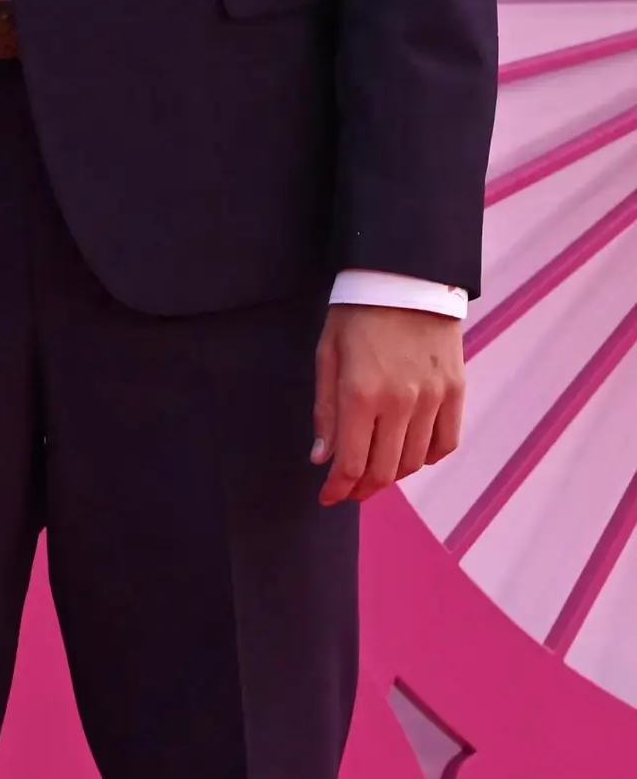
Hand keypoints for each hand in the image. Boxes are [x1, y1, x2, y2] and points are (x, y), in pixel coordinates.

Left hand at [312, 302, 466, 506]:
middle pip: (384, 469)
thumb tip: (322, 458)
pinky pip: (445, 443)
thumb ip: (325, 410)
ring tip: (374, 470)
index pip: (351, 462)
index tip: (328, 498)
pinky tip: (408, 453)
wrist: (405, 280)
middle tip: (348, 490)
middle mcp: (401, 403)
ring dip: (392, 473)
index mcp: (361, 394)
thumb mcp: (327, 356)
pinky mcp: (456, 392)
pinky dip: (426, 457)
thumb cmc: (355, 315)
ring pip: (414, 461)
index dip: (338, 488)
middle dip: (362, 487)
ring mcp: (434, 399)